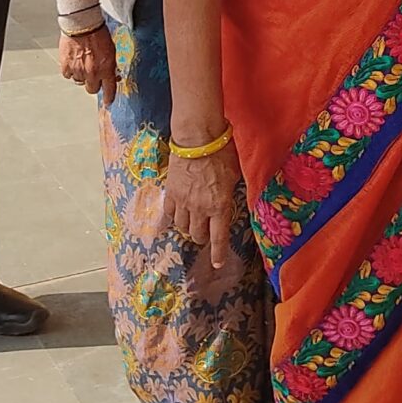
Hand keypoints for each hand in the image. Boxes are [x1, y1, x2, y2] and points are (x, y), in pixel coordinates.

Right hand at [59, 26, 116, 97]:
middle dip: (93, 84)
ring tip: (82, 62)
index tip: (108, 102)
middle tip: (92, 75)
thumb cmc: (98, 34)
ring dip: (81, 75)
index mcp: (106, 69)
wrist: (82, 24)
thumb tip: (112, 74)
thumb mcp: (111, 50)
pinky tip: (73, 61)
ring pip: (79, 81)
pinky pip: (68, 75)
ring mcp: (78, 71)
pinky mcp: (66, 67)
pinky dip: (70, 70)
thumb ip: (111, 65)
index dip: (109, 97)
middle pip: (92, 89)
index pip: (109, 90)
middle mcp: (92, 73)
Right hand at [161, 138, 243, 294]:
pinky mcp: (171, 194)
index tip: (217, 263)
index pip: (219, 238)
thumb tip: (229, 199)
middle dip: (202, 237)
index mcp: (220, 206)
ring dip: (187, 228)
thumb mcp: (235, 175)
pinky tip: (165, 227)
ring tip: (190, 224)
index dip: (218, 253)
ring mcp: (183, 202)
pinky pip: (167, 215)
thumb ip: (231, 192)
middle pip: (197, 235)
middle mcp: (200, 209)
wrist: (198, 139)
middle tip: (204, 233)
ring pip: (182, 227)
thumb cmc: (222, 153)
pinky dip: (167, 222)